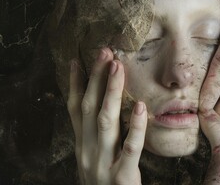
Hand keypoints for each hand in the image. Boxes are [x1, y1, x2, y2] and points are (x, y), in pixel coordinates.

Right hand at [67, 48, 146, 184]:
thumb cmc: (104, 180)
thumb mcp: (93, 156)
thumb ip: (95, 134)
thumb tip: (100, 106)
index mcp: (82, 145)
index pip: (74, 109)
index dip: (74, 84)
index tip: (77, 60)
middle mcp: (87, 151)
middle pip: (89, 108)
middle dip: (96, 78)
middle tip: (104, 52)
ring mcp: (103, 163)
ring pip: (105, 121)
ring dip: (111, 92)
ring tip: (117, 67)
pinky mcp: (122, 176)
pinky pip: (129, 148)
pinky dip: (135, 127)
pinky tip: (141, 107)